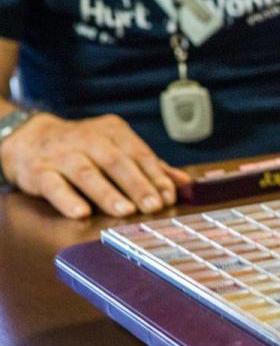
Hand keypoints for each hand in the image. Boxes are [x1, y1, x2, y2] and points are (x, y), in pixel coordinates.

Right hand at [0, 113, 190, 218]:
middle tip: (154, 206)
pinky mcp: (39, 171)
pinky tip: (81, 213)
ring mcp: (62, 155)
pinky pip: (53, 185)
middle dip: (137, 185)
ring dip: (108, 193)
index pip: (139, 154)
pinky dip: (67, 199)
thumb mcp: (117, 149)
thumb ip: (150, 166)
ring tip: (126, 211)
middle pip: (116, 162)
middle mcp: (88, 140)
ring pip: (87, 173)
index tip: (169, 196)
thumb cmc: (85, 149)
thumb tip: (185, 182)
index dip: (155, 176)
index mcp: (113, 132)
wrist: (28, 138)